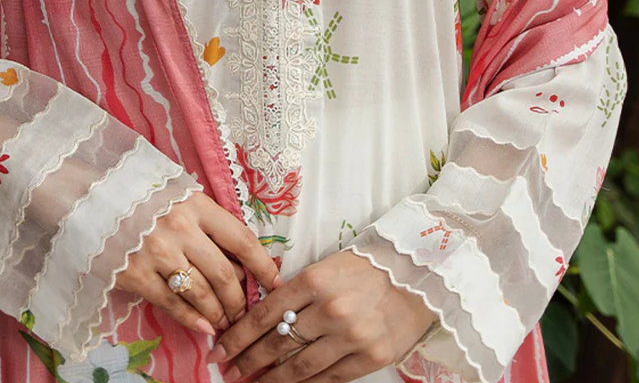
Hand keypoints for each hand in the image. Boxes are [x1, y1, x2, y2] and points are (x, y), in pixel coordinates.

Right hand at [112, 191, 281, 337]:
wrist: (92, 197)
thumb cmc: (143, 195)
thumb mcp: (179, 195)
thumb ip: (207, 220)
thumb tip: (239, 257)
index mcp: (196, 205)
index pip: (241, 239)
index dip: (263, 265)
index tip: (276, 283)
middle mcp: (181, 229)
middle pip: (224, 273)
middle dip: (240, 299)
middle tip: (245, 312)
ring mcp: (158, 253)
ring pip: (201, 293)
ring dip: (219, 313)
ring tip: (226, 322)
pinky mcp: (136, 274)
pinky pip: (172, 303)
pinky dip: (192, 319)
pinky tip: (204, 327)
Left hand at [205, 249, 435, 382]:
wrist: (416, 275)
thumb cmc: (365, 268)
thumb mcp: (325, 267)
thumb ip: (295, 292)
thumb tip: (259, 319)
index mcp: (314, 279)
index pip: (265, 313)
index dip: (239, 334)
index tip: (222, 347)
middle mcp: (330, 309)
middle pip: (276, 343)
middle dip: (247, 359)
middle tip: (228, 369)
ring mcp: (350, 337)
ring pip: (299, 367)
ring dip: (270, 378)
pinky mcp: (369, 358)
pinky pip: (327, 379)